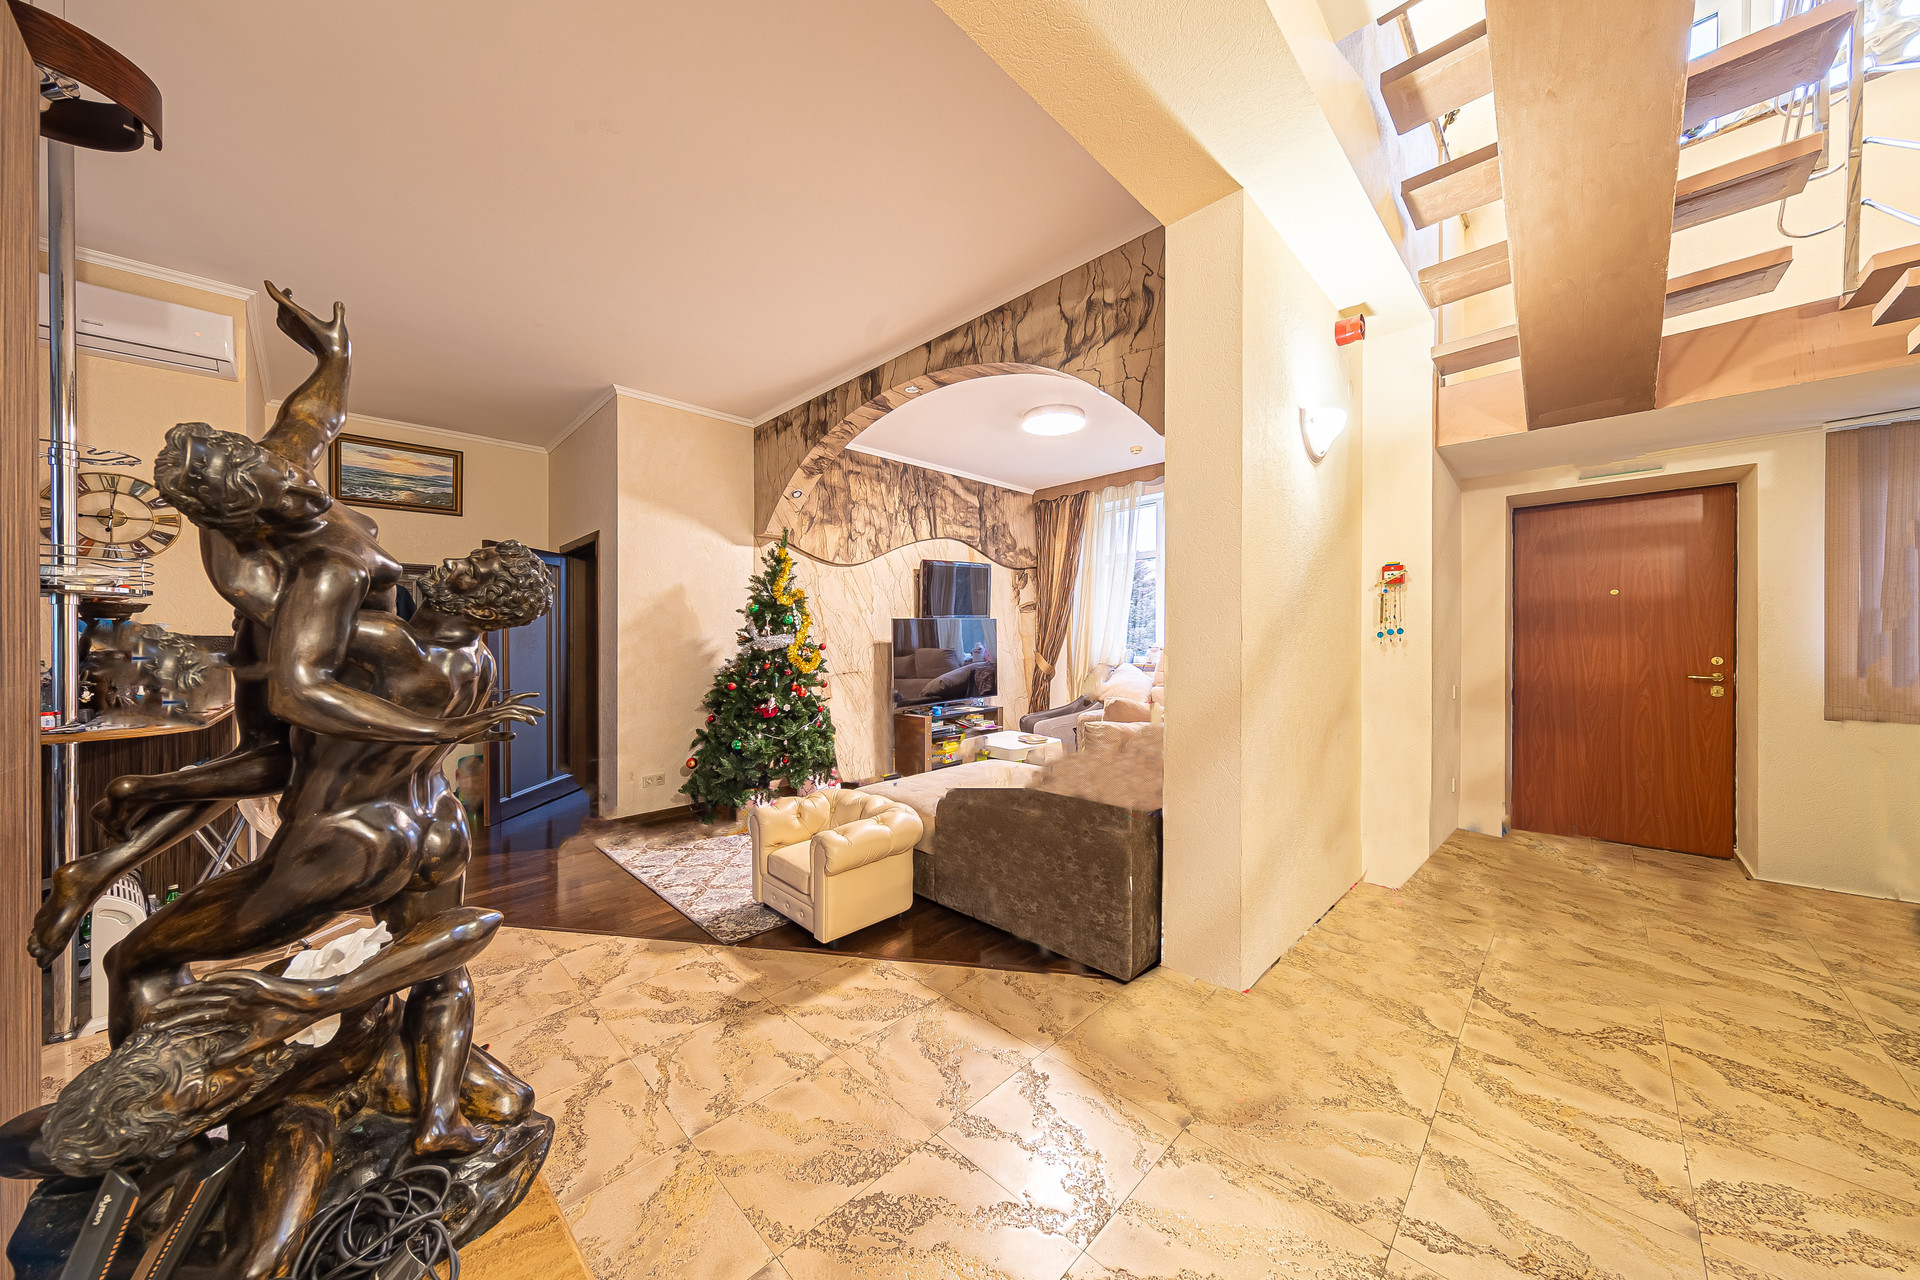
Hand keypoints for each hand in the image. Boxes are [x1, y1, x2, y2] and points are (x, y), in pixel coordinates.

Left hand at [147, 969, 337, 1062]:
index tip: (160, 1032)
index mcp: (235, 1013)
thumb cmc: (289, 1021)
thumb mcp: (259, 1041)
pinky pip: (238, 978)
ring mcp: (245, 990)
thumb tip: (212, 1064)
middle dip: (178, 1009)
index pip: (203, 1018)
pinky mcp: (259, 982)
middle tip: (154, 1014)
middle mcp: (236, 999)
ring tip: (170, 999)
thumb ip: (236, 1051)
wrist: (312, 1006)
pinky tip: (206, 981)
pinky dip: (222, 978)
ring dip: (192, 994)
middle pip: (201, 1003)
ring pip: (212, 991)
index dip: (182, 1023)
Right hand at [443, 693, 543, 743]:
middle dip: (530, 707)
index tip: (536, 700)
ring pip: (513, 708)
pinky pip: (505, 715)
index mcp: (495, 712)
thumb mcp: (488, 736)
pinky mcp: (489, 718)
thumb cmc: (468, 733)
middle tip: (542, 713)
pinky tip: (525, 719)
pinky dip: (516, 715)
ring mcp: (492, 713)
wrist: (454, 732)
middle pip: (516, 704)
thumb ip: (502, 736)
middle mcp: (495, 710)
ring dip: (526, 712)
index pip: (512, 702)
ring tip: (537, 718)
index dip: (524, 699)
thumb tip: (515, 735)